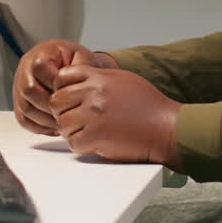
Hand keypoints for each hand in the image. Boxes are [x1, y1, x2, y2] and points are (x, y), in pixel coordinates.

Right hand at [13, 39, 113, 135]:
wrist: (72, 65)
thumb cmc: (78, 62)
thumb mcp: (83, 58)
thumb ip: (79, 70)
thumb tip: (72, 87)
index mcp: (41, 53)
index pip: (39, 69)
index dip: (55, 85)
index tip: (71, 95)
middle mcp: (26, 67)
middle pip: (29, 90)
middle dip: (50, 106)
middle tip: (68, 114)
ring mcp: (20, 84)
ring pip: (25, 107)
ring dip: (44, 119)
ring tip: (63, 123)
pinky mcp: (19, 100)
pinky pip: (23, 118)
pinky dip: (38, 127)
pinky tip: (53, 127)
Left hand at [50, 66, 182, 167]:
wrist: (165, 127)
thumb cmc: (148, 105)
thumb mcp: (123, 79)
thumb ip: (98, 77)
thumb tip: (78, 81)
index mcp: (99, 77)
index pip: (62, 77)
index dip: (62, 89)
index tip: (69, 99)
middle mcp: (93, 94)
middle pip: (57, 101)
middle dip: (63, 112)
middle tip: (75, 119)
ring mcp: (93, 115)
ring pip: (61, 124)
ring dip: (71, 130)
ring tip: (86, 131)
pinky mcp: (96, 136)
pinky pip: (73, 142)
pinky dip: (81, 144)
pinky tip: (94, 141)